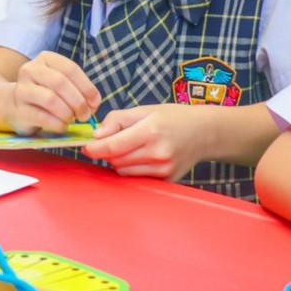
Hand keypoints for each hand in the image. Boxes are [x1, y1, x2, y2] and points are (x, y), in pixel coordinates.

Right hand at [8, 52, 100, 135]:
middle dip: (78, 102)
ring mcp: (22, 89)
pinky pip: (42, 117)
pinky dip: (58, 124)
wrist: (12, 105)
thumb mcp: (61, 84)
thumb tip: (94, 103)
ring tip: (72, 120)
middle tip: (85, 115)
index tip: (95, 102)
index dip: (87, 87)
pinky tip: (63, 126)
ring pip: (51, 99)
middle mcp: (31, 70)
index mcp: (46, 59)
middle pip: (60, 83)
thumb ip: (79, 89)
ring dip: (68, 113)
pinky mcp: (18, 110)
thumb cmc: (44, 93)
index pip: (71, 69)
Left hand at [83, 104, 205, 180]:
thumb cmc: (174, 118)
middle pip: (115, 160)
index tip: (86, 147)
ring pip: (124, 171)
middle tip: (114, 141)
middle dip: (108, 152)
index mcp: (151, 131)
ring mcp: (163, 169)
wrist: (204, 133)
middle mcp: (158, 153)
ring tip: (132, 148)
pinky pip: (137, 178)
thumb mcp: (145, 110)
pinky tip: (143, 157)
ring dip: (120, 161)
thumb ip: (117, 120)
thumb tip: (96, 135)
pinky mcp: (166, 180)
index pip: (113, 146)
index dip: (95, 148)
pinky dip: (132, 169)